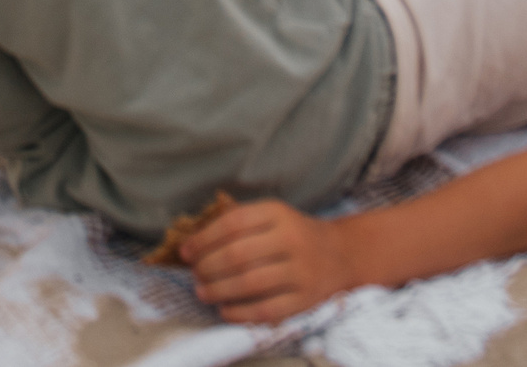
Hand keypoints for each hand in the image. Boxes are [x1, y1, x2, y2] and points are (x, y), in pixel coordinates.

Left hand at [183, 199, 360, 324]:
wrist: (340, 254)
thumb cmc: (293, 233)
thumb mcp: (272, 215)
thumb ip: (238, 223)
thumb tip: (194, 242)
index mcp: (278, 213)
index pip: (232, 223)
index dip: (203, 239)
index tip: (185, 252)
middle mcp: (291, 240)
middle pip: (237, 255)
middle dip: (207, 267)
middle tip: (194, 274)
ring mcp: (300, 272)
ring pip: (249, 284)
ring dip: (217, 290)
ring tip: (202, 291)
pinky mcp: (304, 300)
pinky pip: (266, 310)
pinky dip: (239, 312)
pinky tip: (224, 309)